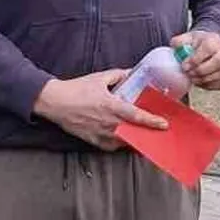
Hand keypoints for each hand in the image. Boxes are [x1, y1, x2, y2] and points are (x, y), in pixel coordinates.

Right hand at [34, 70, 167, 150]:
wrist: (55, 102)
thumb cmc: (77, 89)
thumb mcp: (99, 78)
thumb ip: (118, 75)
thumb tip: (131, 73)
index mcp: (111, 106)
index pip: (136, 116)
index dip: (151, 121)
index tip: (164, 124)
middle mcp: (108, 122)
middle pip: (134, 132)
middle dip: (147, 133)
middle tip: (158, 133)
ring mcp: (100, 133)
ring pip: (124, 142)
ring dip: (135, 140)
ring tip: (145, 137)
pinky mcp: (93, 140)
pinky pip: (111, 146)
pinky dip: (120, 144)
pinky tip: (126, 140)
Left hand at [182, 30, 219, 91]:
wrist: (210, 46)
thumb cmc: (197, 43)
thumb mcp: (187, 38)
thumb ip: (179, 41)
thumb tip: (175, 47)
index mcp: (213, 40)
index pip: (208, 48)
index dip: (196, 59)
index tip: (184, 66)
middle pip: (218, 62)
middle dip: (201, 70)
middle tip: (188, 73)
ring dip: (204, 79)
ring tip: (192, 79)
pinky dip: (209, 86)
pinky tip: (199, 82)